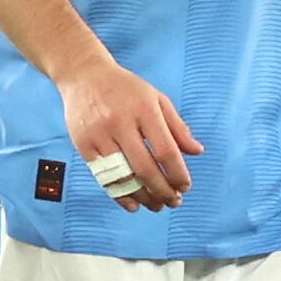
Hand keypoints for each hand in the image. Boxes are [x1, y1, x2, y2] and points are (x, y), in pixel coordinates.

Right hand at [58, 55, 200, 210]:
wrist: (84, 75)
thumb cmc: (125, 89)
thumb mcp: (156, 98)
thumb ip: (177, 126)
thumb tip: (197, 151)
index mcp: (144, 109)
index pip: (166, 150)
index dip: (178, 173)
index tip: (185, 186)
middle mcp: (121, 123)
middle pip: (145, 168)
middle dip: (163, 191)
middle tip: (174, 202)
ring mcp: (100, 135)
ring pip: (123, 177)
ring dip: (143, 197)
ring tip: (157, 205)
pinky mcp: (83, 145)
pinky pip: (104, 177)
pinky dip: (120, 195)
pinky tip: (133, 203)